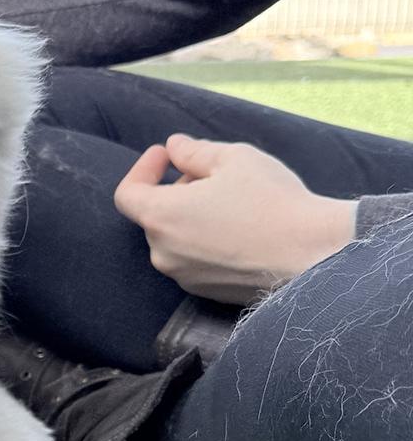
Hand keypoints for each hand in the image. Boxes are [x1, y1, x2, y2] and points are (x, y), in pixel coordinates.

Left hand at [114, 134, 356, 304]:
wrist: (314, 255)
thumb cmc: (271, 202)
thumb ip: (194, 151)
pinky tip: (241, 229)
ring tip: (231, 201)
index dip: (143, 169)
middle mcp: (164, 254)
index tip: (166, 155)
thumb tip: (175, 147)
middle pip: (155, 215)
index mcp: (161, 218)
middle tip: (213, 174)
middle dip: (176, 189)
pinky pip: (195, 259)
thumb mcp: (233, 159)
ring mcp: (184, 277)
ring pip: (175, 238)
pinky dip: (206, 240)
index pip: (127, 194)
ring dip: (191, 215)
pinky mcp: (207, 293)